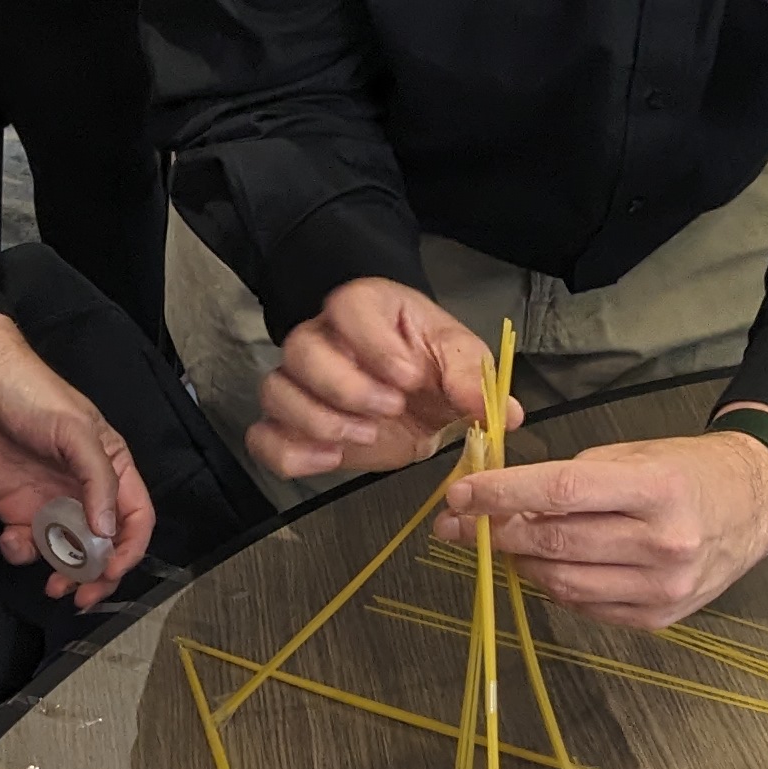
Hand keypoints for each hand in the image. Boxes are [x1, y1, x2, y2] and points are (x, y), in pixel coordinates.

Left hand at [0, 312, 154, 606]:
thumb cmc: (32, 393)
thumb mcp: (75, 431)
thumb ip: (97, 481)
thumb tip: (108, 531)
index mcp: (111, 469)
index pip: (136, 519)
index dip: (129, 550)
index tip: (111, 571)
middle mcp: (84, 491)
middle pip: (103, 546)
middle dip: (97, 575)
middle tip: (81, 595)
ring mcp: (50, 502)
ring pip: (67, 553)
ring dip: (63, 573)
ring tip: (52, 583)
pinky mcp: (15, 509)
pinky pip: (27, 545)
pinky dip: (21, 553)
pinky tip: (11, 539)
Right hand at [250, 277, 513, 483]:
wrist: (412, 392)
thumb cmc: (429, 362)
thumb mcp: (460, 358)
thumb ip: (474, 379)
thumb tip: (504, 413)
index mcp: (362, 309)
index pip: (346, 308)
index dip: (373, 343)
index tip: (410, 377)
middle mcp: (320, 339)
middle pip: (302, 351)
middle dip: (347, 387)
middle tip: (391, 409)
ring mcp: (297, 382)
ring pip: (278, 392)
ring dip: (319, 421)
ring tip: (367, 436)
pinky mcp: (289, 425)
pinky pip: (263, 437)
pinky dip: (289, 454)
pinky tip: (329, 460)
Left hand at [436, 430, 767, 627]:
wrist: (754, 507)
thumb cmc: (687, 472)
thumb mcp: (634, 456)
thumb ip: (571, 478)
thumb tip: (500, 500)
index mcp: (657, 489)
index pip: (560, 492)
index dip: (501, 495)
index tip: (459, 495)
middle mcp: (663, 544)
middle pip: (555, 544)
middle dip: (496, 533)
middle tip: (460, 523)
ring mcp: (663, 588)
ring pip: (562, 583)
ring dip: (521, 562)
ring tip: (502, 542)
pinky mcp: (658, 619)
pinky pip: (585, 605)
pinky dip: (556, 585)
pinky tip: (548, 565)